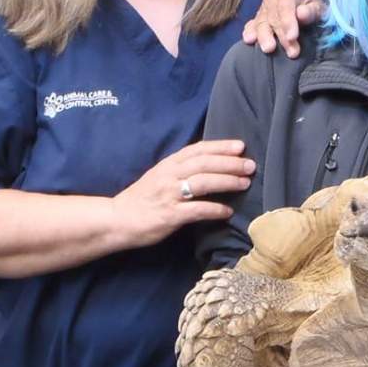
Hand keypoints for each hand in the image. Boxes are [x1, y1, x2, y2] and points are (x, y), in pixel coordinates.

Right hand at [110, 139, 253, 247]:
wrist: (116, 220)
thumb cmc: (143, 199)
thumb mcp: (160, 176)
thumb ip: (182, 169)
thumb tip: (212, 165)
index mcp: (168, 164)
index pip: (198, 149)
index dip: (220, 146)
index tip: (240, 146)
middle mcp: (169, 175)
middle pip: (205, 163)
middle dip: (230, 163)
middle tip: (250, 165)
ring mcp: (169, 195)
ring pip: (203, 182)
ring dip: (227, 181)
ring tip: (245, 183)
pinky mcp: (169, 215)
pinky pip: (196, 210)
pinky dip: (214, 209)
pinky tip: (227, 212)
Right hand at [241, 0, 324, 57]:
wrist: (304, 10)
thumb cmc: (311, 9)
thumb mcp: (318, 8)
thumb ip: (311, 11)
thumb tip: (301, 14)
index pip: (285, 5)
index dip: (288, 21)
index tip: (293, 36)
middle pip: (274, 17)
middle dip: (282, 35)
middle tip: (292, 52)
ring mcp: (262, 9)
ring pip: (261, 23)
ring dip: (265, 37)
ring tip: (268, 49)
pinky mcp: (256, 20)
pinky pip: (250, 26)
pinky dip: (250, 32)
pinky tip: (249, 40)